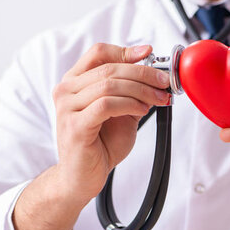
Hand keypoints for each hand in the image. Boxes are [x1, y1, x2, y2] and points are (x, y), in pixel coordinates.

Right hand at [53, 43, 170, 202]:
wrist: (83, 177)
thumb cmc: (99, 146)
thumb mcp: (119, 112)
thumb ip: (130, 92)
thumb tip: (154, 73)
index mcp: (73, 82)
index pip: (98, 53)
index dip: (125, 51)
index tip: (149, 54)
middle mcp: (65, 91)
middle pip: (109, 69)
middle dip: (143, 73)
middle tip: (163, 82)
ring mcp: (67, 108)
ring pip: (110, 85)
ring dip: (141, 90)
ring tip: (157, 99)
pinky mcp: (75, 125)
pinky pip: (107, 105)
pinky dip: (130, 104)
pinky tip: (142, 110)